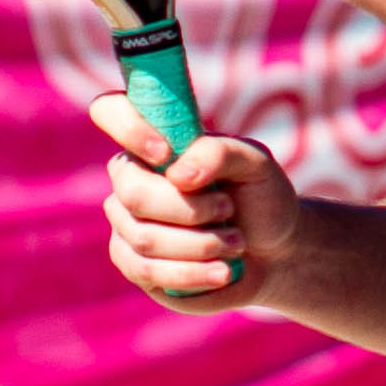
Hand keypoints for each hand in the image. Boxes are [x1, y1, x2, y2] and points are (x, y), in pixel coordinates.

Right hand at [92, 92, 297, 309]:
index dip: (129, 128)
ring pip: (144, 239)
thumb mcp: (256, 164)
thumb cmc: (260, 197)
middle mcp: (131, 180)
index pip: (110, 111)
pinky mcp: (135, 266)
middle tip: (228, 209)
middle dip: (191, 209)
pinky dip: (193, 273)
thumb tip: (178, 174)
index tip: (167, 152)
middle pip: (133, 193)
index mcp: (154, 141)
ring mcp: (127, 224)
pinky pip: (148, 272)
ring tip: (236, 244)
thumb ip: (219, 154)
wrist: (275, 251)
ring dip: (201, 244)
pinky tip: (223, 271)